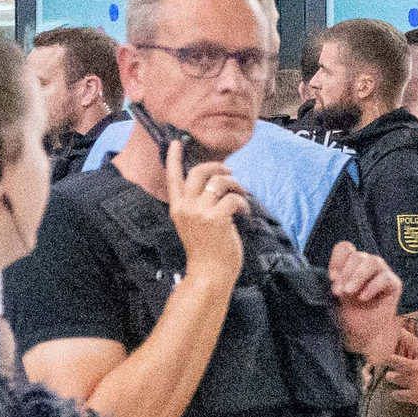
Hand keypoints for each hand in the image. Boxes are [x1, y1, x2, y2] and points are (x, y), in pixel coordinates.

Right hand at [159, 136, 254, 280]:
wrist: (209, 274)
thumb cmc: (206, 251)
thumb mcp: (193, 224)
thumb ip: (198, 206)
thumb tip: (215, 186)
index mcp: (177, 208)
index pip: (173, 178)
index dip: (175, 158)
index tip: (177, 143)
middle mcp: (185, 207)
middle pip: (198, 172)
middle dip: (217, 166)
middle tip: (230, 171)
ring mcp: (200, 212)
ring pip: (219, 182)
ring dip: (236, 185)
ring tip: (242, 195)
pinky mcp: (216, 218)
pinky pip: (234, 198)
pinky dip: (243, 203)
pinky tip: (244, 213)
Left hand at [325, 242, 402, 357]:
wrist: (364, 332)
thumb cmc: (349, 313)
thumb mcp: (336, 295)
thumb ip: (336, 281)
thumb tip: (335, 275)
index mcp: (352, 264)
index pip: (345, 248)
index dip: (337, 260)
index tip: (332, 278)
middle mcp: (367, 265)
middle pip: (358, 255)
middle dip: (346, 274)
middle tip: (339, 292)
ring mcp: (382, 272)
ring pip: (372, 262)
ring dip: (358, 277)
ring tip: (349, 293)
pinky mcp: (394, 284)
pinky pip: (384, 278)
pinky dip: (372, 287)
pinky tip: (363, 298)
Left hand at [381, 337, 417, 416]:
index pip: (413, 343)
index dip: (404, 335)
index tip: (398, 331)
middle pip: (395, 361)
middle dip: (389, 359)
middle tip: (385, 357)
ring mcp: (415, 383)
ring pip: (394, 378)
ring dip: (391, 377)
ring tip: (389, 376)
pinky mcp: (415, 396)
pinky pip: (399, 395)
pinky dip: (396, 395)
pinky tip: (395, 394)